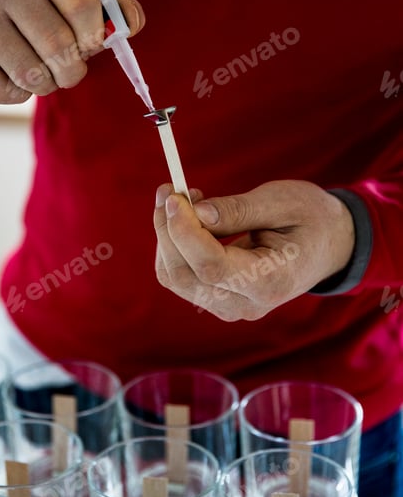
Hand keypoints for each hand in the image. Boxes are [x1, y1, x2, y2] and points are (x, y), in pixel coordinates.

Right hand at [0, 0, 144, 102]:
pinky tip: (7, 76)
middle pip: (58, 44)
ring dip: (42, 85)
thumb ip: (111, 16)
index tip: (89, 47)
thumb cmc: (39, 24)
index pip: (82, 1)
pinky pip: (2, 89)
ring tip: (35, 72)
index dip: (93, 37)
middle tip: (65, 73)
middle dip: (70, 72)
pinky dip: (15, 95)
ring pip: (30, 72)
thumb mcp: (76, 13)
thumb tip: (133, 20)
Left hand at [154, 180, 354, 320]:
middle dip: (167, 231)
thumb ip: (238, 210)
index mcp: (271, 282)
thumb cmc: (310, 218)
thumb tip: (196, 212)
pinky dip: (174, 245)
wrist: (329, 244)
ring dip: (166, 236)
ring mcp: (231, 306)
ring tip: (179, 199)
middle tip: (168, 189)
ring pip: (176, 278)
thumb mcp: (282, 202)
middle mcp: (247, 304)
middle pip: (185, 276)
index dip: (184, 232)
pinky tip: (187, 218)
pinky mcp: (218, 298)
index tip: (173, 198)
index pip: (212, 266)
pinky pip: (181, 277)